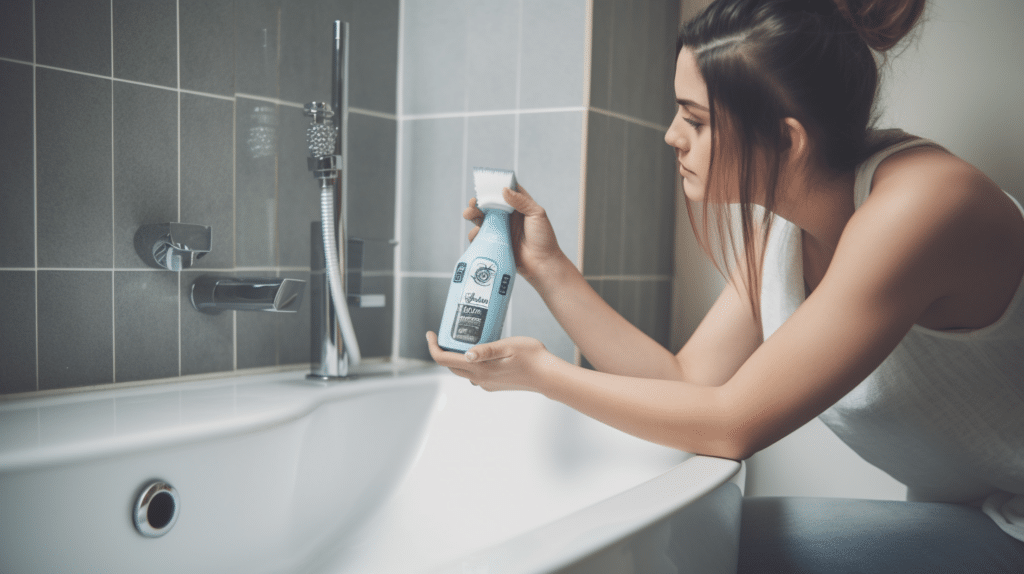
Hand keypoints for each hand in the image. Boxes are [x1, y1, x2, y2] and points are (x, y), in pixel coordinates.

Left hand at [426, 331, 560, 392]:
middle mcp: (480, 378)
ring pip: (463, 370)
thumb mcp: (508, 346)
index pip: (444, 360)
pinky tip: (481, 351)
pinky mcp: (494, 384)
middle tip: (446, 332)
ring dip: (457, 357)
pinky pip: (475, 373)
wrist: (548, 376)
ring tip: (462, 338)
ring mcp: (487, 383)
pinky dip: (471, 362)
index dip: (433, 346)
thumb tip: (466, 354)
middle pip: (450, 366)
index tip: (431, 333)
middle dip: (443, 350)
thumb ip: (486, 349)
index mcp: (480, 368)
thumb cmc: (532, 357)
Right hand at [463, 185, 565, 283]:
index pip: (503, 192)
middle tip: (473, 203)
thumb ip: (521, 201)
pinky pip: (480, 237)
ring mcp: (499, 230)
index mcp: (518, 206)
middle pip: (488, 205)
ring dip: (473, 215)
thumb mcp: (537, 214)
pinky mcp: (494, 244)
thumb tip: (504, 190)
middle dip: (478, 203)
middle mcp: (507, 217)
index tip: (483, 187)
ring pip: (481, 220)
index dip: (492, 188)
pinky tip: (477, 234)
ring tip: (470, 215)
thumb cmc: (544, 239)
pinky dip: (474, 234)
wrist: (542, 264)